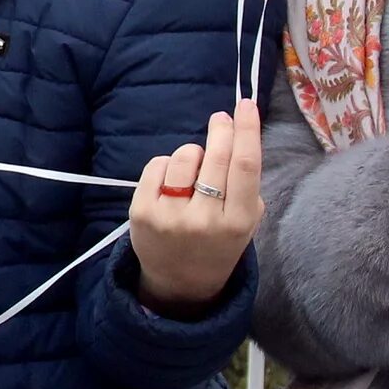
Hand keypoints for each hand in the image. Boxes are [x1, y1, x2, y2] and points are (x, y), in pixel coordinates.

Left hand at [128, 100, 263, 312]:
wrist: (180, 283)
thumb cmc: (218, 243)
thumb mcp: (245, 223)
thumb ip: (247, 186)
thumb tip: (238, 134)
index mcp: (237, 223)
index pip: (245, 166)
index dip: (247, 131)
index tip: (246, 106)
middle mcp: (204, 220)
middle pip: (216, 158)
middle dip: (221, 130)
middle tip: (221, 118)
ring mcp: (170, 217)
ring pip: (184, 157)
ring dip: (192, 154)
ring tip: (195, 169)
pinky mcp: (142, 213)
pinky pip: (157, 166)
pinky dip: (167, 166)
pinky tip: (171, 182)